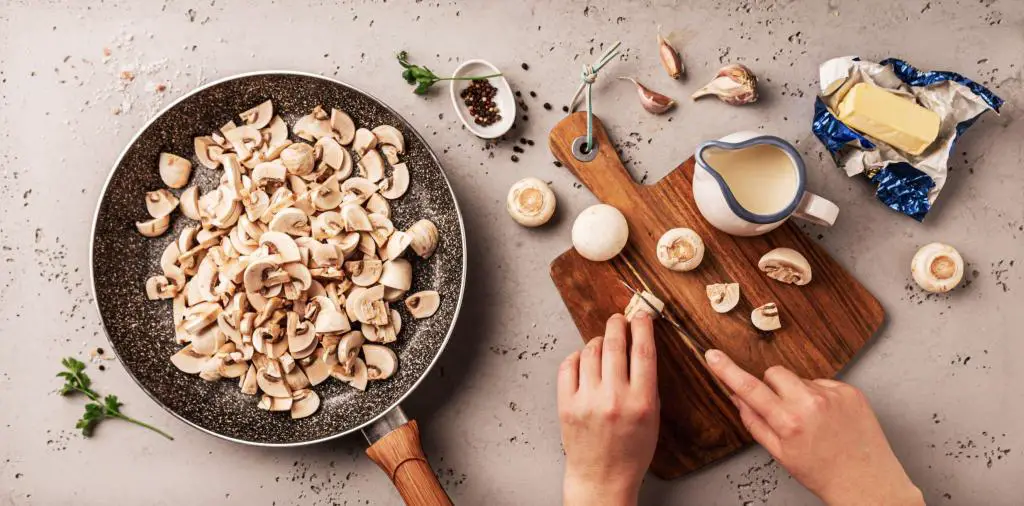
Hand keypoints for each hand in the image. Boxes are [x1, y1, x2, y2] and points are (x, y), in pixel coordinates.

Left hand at [557, 313, 659, 505]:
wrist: (602, 477)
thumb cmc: (631, 450)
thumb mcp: (654, 417)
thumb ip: (648, 383)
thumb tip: (640, 347)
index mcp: (641, 401)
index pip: (643, 351)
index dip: (643, 326)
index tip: (642, 315)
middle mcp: (614, 398)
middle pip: (615, 344)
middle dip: (617, 324)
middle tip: (619, 319)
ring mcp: (587, 401)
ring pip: (590, 352)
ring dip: (598, 341)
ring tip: (603, 344)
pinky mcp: (566, 404)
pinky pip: (568, 366)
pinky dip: (577, 357)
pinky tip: (583, 360)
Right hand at [705, 349, 923, 505]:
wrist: (867, 482)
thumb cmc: (823, 473)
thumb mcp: (780, 454)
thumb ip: (755, 422)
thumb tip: (737, 398)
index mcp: (789, 422)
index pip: (750, 389)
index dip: (728, 370)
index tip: (714, 355)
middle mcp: (812, 403)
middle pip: (775, 373)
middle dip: (772, 387)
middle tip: (782, 411)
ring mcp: (834, 394)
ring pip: (799, 378)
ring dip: (798, 392)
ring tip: (813, 420)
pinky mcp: (851, 391)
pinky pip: (823, 382)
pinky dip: (820, 396)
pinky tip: (829, 417)